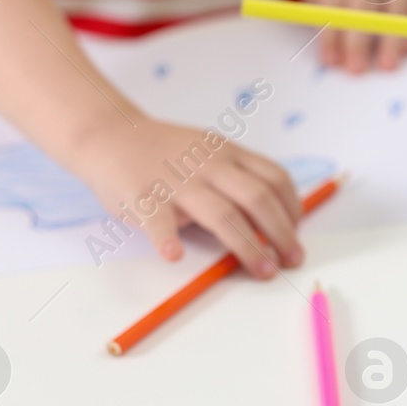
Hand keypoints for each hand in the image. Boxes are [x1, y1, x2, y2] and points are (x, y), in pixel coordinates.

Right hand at [73, 116, 302, 277]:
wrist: (110, 135)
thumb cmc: (166, 153)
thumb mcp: (210, 152)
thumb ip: (237, 177)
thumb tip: (273, 218)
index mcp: (228, 154)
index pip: (275, 178)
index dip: (293, 208)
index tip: (296, 232)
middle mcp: (209, 165)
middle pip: (258, 198)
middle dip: (282, 233)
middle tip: (292, 260)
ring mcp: (178, 180)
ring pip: (222, 214)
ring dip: (248, 246)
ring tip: (263, 270)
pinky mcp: (144, 196)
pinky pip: (157, 219)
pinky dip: (166, 238)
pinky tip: (174, 255)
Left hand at [302, 0, 406, 72]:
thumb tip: (322, 30)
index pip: (335, 6)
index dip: (331, 37)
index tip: (329, 61)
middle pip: (365, 11)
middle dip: (359, 44)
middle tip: (355, 71)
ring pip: (398, 12)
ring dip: (393, 42)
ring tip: (388, 66)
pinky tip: (406, 48)